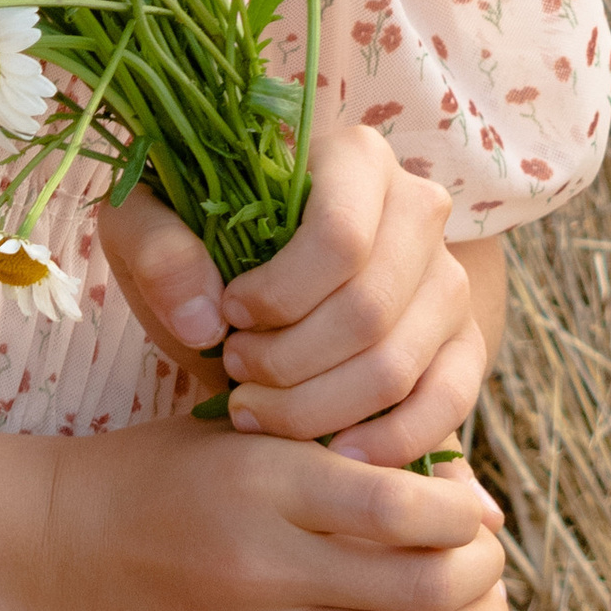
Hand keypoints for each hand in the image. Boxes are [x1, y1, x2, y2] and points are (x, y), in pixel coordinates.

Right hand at [48, 415, 511, 610]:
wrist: (61, 546)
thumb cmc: (162, 473)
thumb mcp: (247, 433)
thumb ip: (342, 453)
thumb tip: (462, 498)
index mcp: (270, 487)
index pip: (405, 511)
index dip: (464, 511)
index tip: (473, 503)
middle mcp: (270, 570)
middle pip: (425, 587)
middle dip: (482, 570)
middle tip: (482, 554)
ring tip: (478, 610)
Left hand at [97, 127, 499, 467]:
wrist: (246, 284)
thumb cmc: (198, 243)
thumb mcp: (147, 224)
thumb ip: (156, 249)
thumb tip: (204, 317)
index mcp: (355, 157)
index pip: (340, 238)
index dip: (280, 295)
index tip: (228, 317)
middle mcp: (420, 208)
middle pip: (369, 310)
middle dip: (289, 363)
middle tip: (233, 374)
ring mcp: (449, 279)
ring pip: (399, 365)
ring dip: (318, 408)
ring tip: (255, 411)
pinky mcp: (463, 343)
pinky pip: (447, 403)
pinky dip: (391, 441)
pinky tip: (331, 452)